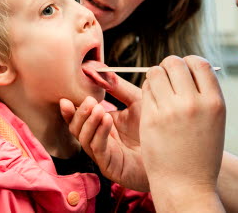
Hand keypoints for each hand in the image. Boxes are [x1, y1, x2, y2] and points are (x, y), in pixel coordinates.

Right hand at [59, 74, 148, 190]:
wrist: (171, 152)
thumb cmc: (155, 127)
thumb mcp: (136, 101)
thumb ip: (119, 87)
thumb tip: (101, 70)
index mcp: (102, 124)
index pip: (78, 117)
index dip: (70, 109)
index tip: (66, 98)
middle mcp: (99, 139)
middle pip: (76, 128)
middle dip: (79, 114)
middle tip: (89, 101)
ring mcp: (103, 154)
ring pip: (84, 139)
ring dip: (88, 122)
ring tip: (98, 108)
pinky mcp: (110, 165)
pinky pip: (98, 148)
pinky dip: (99, 133)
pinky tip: (107, 120)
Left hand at [140, 55, 225, 210]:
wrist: (187, 184)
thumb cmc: (201, 152)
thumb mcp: (214, 120)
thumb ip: (204, 93)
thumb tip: (189, 66)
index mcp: (215, 102)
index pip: (199, 63)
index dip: (188, 63)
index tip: (184, 72)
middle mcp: (194, 103)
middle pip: (175, 63)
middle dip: (169, 67)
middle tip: (167, 79)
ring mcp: (171, 110)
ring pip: (156, 72)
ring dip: (155, 77)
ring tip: (159, 91)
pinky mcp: (151, 118)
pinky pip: (146, 90)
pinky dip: (148, 92)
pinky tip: (153, 104)